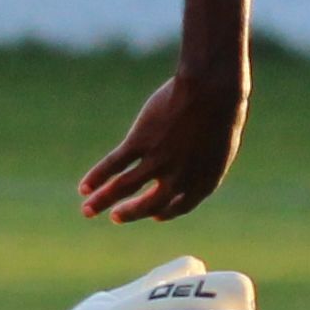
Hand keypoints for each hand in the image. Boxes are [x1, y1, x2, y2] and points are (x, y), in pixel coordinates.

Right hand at [78, 59, 247, 223]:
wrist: (213, 91)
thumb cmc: (224, 109)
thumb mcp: (223, 141)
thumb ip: (206, 157)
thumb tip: (196, 156)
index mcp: (203, 181)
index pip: (181, 206)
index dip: (166, 212)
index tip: (155, 214)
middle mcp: (178, 178)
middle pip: (149, 204)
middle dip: (130, 213)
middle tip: (115, 218)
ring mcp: (158, 161)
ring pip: (124, 187)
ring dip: (103, 201)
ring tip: (87, 210)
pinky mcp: (140, 141)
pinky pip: (114, 164)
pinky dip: (97, 177)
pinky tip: (85, 186)